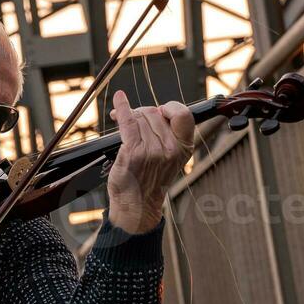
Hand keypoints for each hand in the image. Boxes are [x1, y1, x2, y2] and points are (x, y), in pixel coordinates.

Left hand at [105, 90, 194, 232]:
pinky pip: (128, 122)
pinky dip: (122, 108)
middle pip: (155, 113)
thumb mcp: (170, 159)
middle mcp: (170, 149)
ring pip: (140, 117)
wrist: (137, 205)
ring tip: (123, 121)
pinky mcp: (134, 152)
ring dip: (129, 115)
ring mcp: (152, 150)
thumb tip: (153, 109)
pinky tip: (119, 99)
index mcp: (184, 148)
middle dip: (142, 112)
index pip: (183, 115)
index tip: (159, 111)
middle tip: (133, 119)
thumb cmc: (150, 180)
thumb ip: (168, 135)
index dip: (170, 108)